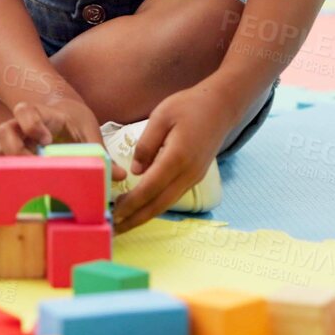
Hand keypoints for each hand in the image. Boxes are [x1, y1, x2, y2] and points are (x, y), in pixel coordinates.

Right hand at [0, 95, 126, 181]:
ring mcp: (15, 144)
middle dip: (14, 148)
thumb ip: (101, 153)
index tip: (46, 140)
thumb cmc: (75, 123)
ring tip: (28, 183)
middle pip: (3, 131)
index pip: (25, 111)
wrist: (63, 116)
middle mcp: (21, 128)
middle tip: (34, 164)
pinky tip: (24, 193)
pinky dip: (9, 180)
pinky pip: (1, 168)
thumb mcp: (89, 132)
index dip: (31, 124)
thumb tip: (120, 175)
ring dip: (9, 168)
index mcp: (41, 115)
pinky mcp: (12, 159)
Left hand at [111, 86, 231, 231]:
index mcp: (177, 157)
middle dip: (135, 219)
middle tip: (113, 229)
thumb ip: (146, 144)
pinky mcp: (195, 177)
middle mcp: (188, 173)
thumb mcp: (161, 116)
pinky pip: (172, 197)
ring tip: (124, 223)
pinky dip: (155, 206)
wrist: (221, 106)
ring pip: (166, 204)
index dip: (131, 203)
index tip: (113, 213)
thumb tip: (135, 171)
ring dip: (144, 216)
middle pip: (158, 204)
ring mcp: (193, 177)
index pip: (149, 187)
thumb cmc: (189, 106)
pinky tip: (142, 208)